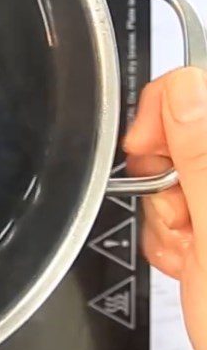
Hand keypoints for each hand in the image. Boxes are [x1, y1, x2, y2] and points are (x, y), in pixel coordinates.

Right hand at [125, 67, 206, 349]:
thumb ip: (205, 158)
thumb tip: (184, 89)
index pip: (198, 91)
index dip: (165, 113)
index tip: (148, 149)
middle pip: (179, 134)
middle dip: (162, 177)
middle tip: (178, 214)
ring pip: (169, 176)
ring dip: (164, 216)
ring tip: (188, 250)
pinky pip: (172, 208)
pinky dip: (168, 235)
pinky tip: (187, 260)